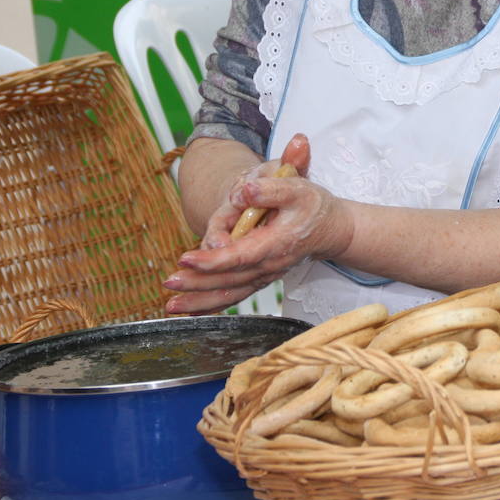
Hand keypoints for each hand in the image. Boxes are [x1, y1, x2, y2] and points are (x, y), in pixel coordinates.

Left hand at [163, 134, 353, 314]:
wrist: (330, 228)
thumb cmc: (311, 205)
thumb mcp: (296, 187)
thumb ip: (269, 189)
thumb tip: (241, 193)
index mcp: (277, 242)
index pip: (241, 255)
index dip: (213, 260)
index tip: (187, 258)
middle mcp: (270, 265)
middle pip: (230, 279)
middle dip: (198, 284)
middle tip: (169, 283)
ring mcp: (264, 275)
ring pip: (230, 293)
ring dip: (200, 302)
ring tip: (171, 306)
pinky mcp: (259, 278)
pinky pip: (234, 295)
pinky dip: (212, 306)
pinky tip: (190, 313)